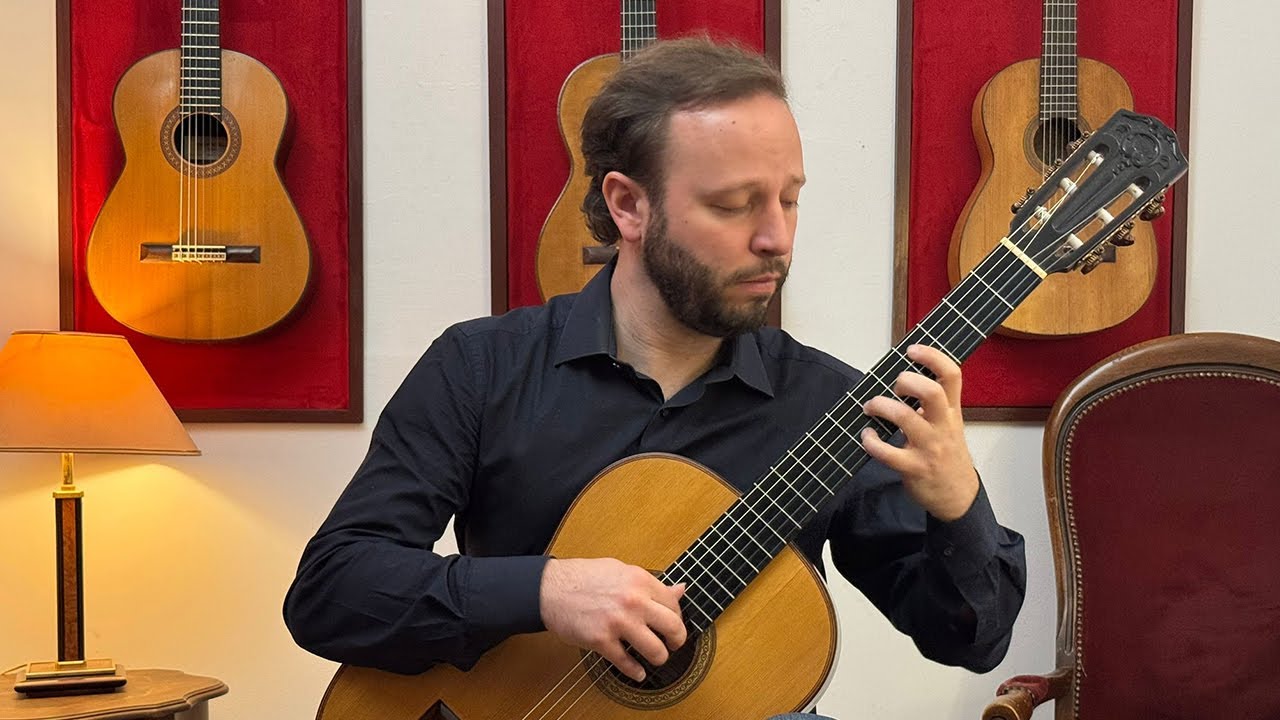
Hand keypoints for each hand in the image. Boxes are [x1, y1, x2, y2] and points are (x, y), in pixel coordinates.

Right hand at [539, 557, 686, 681]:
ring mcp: (618, 622)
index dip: (677, 618)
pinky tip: (638, 672)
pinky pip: (626, 662)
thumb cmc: (583, 578)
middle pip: (673, 628)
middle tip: (673, 645)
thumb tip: (680, 590)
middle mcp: (633, 601)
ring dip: (659, 658)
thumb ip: (651, 584)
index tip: (673, 624)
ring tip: (655, 657)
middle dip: (678, 641)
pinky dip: (635, 672)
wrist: (550, 589)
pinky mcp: (601, 641)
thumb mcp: (622, 571)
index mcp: (640, 580)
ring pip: (655, 650)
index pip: (674, 604)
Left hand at [860, 344, 978, 520]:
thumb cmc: (947, 455)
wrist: (957, 496)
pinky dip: (871, 442)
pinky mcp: (914, 468)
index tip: (912, 349)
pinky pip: (888, 453)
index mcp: (951, 412)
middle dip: (906, 381)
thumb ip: (933, 403)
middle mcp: (942, 426)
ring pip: (905, 418)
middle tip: (893, 386)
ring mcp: (929, 448)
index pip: (952, 376)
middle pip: (931, 392)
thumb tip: (904, 380)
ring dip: (881, 406)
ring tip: (871, 407)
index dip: (932, 357)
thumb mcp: (949, 424)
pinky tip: (867, 436)